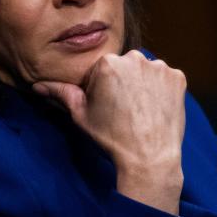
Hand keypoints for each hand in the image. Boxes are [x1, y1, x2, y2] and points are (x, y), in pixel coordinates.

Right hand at [32, 51, 186, 214]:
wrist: (149, 158)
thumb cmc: (111, 137)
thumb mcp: (81, 115)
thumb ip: (61, 94)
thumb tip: (37, 86)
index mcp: (106, 63)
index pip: (99, 69)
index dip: (99, 89)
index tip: (104, 107)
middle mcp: (134, 58)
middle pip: (122, 66)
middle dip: (121, 82)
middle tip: (121, 110)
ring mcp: (159, 67)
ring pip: (144, 71)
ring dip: (141, 84)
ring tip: (139, 110)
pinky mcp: (178, 78)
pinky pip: (165, 78)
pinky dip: (160, 90)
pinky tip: (154, 108)